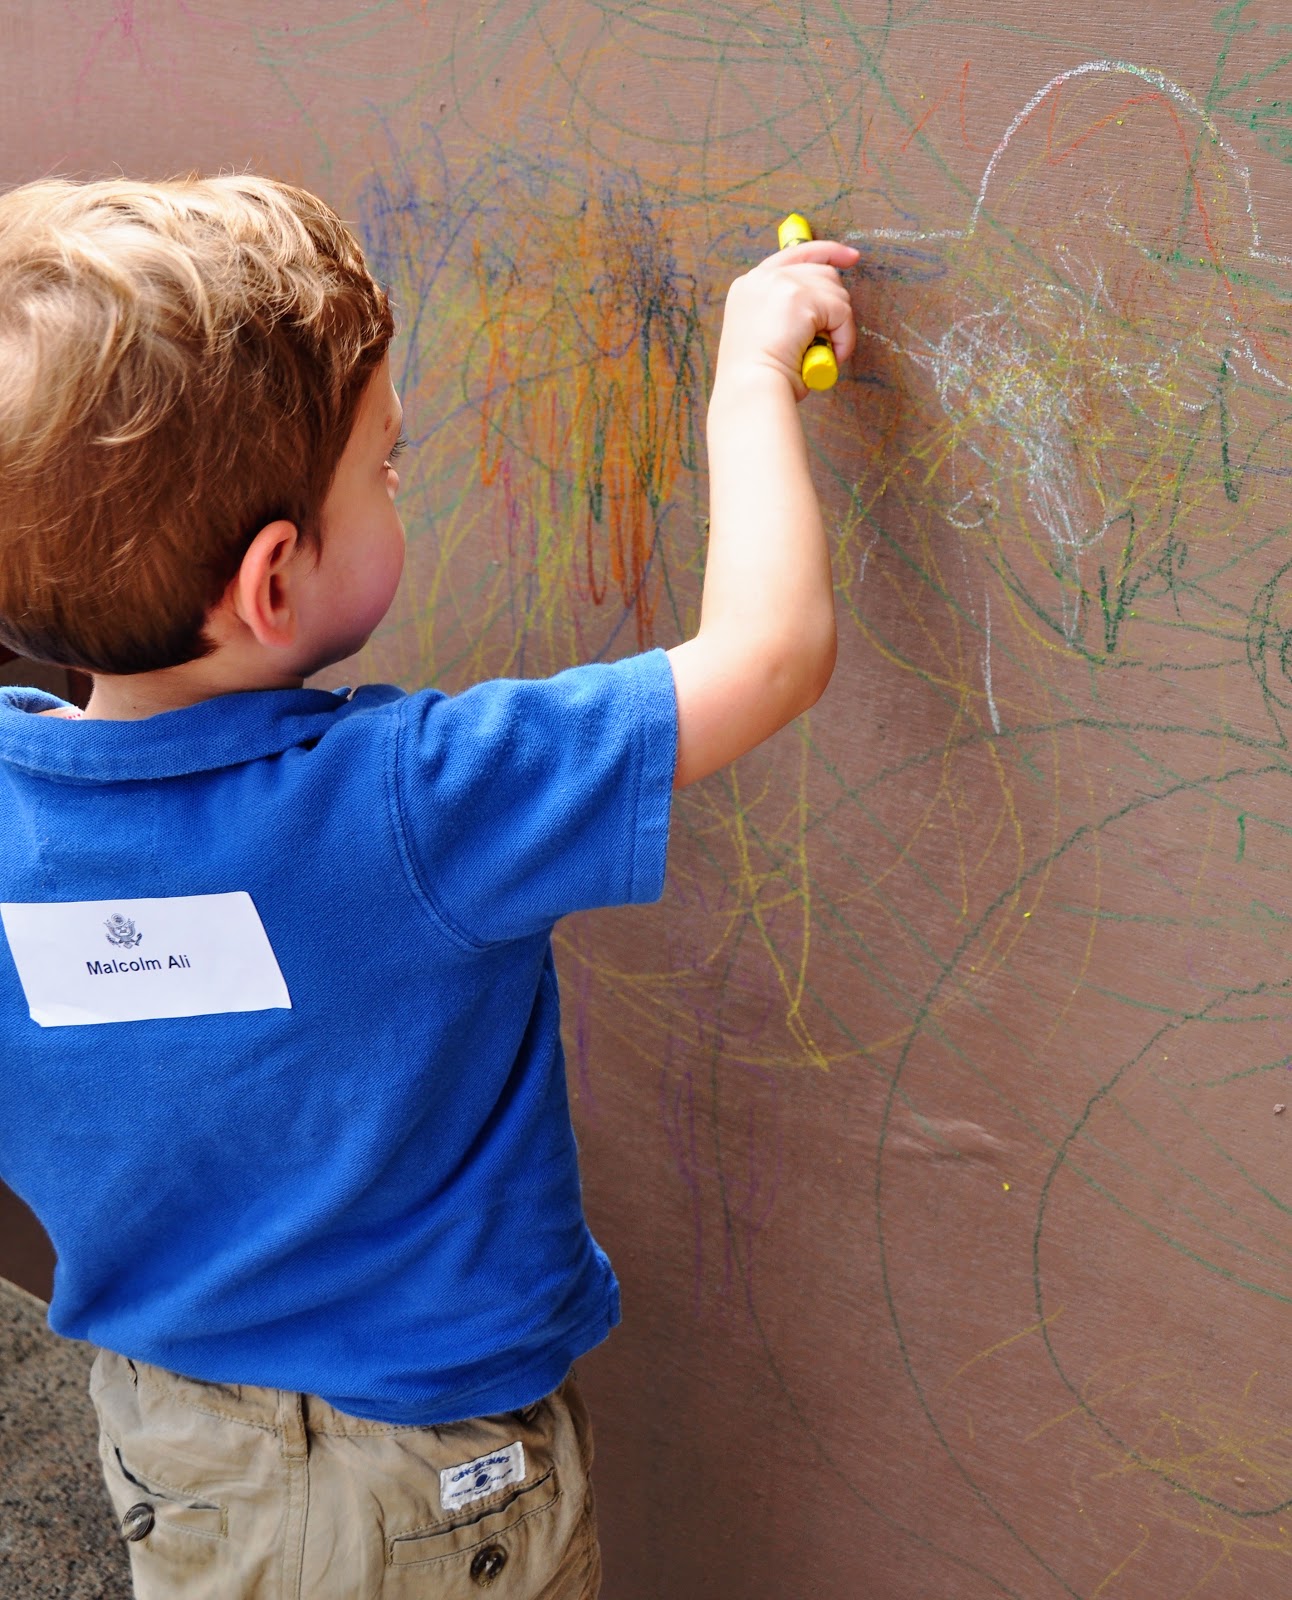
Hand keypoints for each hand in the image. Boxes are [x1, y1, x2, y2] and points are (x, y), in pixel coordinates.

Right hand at [714, 239, 859, 400]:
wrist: (749, 391)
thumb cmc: (756, 379)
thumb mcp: (763, 335)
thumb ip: (784, 312)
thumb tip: (820, 308)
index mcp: (749, 286)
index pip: (795, 253)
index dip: (827, 252)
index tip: (851, 258)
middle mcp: (763, 278)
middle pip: (822, 272)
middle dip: (836, 302)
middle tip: (832, 336)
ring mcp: (781, 284)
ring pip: (835, 292)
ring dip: (839, 325)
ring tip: (825, 353)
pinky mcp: (801, 298)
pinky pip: (842, 313)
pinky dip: (844, 337)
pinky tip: (830, 356)